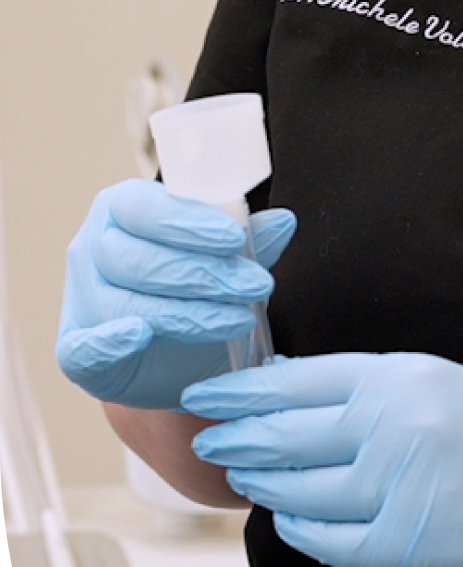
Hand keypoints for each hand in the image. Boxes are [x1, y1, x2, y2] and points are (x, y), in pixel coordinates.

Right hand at [56, 179, 295, 407]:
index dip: (188, 223)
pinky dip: (109, 342)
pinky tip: (140, 335)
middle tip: (255, 286)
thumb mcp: (226, 264)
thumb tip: (282, 221)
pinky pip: (81, 348)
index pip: (144, 207)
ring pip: (123, 304)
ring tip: (237, 320)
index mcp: (122, 212)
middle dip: (202, 274)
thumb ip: (249, 243)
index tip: (234, 240)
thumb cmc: (195, 295)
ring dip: (185, 313)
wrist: (176, 359)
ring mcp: (80, 301)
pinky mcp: (75, 352)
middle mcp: (92, 250)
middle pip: (137, 258)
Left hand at [182, 351, 462, 566]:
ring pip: (296, 487)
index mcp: (400, 376)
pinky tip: (291, 515)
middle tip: (208, 436)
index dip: (241, 390)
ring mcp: (396, 486)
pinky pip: (325, 538)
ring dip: (261, 481)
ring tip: (245, 473)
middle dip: (235, 436)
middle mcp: (392, 425)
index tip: (207, 393)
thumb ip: (366, 386)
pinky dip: (298, 526)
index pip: (295, 379)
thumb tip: (284, 389)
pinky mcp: (404, 543)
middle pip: (283, 433)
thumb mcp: (437, 381)